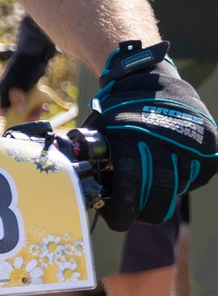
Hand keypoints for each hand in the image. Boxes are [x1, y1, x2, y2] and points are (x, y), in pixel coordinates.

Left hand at [90, 40, 217, 229]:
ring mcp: (195, 151)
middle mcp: (170, 148)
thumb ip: (99, 164)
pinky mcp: (212, 151)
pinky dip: (180, 179)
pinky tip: (166, 168)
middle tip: (129, 212)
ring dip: (160, 195)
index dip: (120, 212)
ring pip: (176, 192)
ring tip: (145, 185)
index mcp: (136, 144)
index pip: (131, 194)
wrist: (151, 79)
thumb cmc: (118, 110)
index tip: (113, 216)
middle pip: (157, 204)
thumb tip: (90, 197)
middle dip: (140, 213)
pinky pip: (195, 179)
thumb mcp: (99, 133)